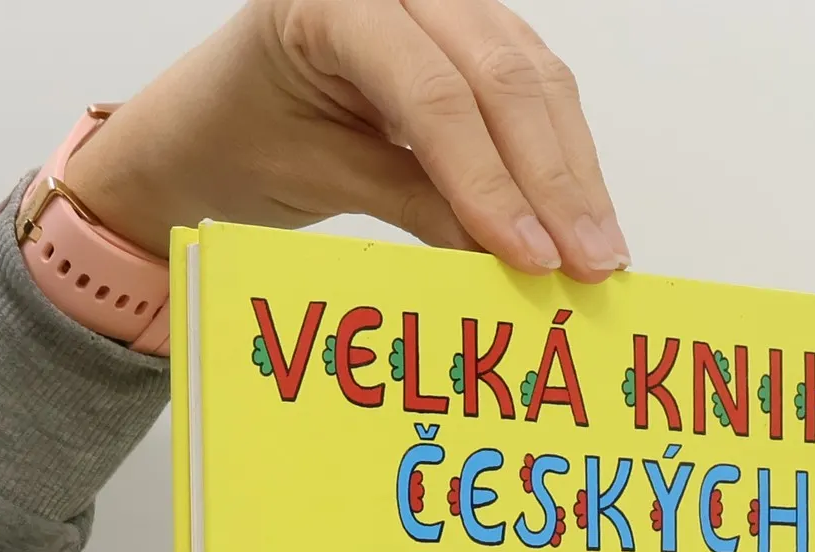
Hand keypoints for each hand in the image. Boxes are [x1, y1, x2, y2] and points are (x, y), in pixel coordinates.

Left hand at [63, 0, 627, 282]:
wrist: (215, 117)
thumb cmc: (244, 139)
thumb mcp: (317, 176)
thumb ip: (411, 204)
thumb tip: (503, 263)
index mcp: (332, 0)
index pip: (433, 94)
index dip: (491, 181)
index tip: (533, 257)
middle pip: (500, 75)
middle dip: (554, 179)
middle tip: (590, 262)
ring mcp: (439, 0)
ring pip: (532, 75)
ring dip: (572, 170)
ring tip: (599, 252)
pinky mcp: (468, 31)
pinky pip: (530, 84)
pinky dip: (560, 155)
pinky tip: (581, 214)